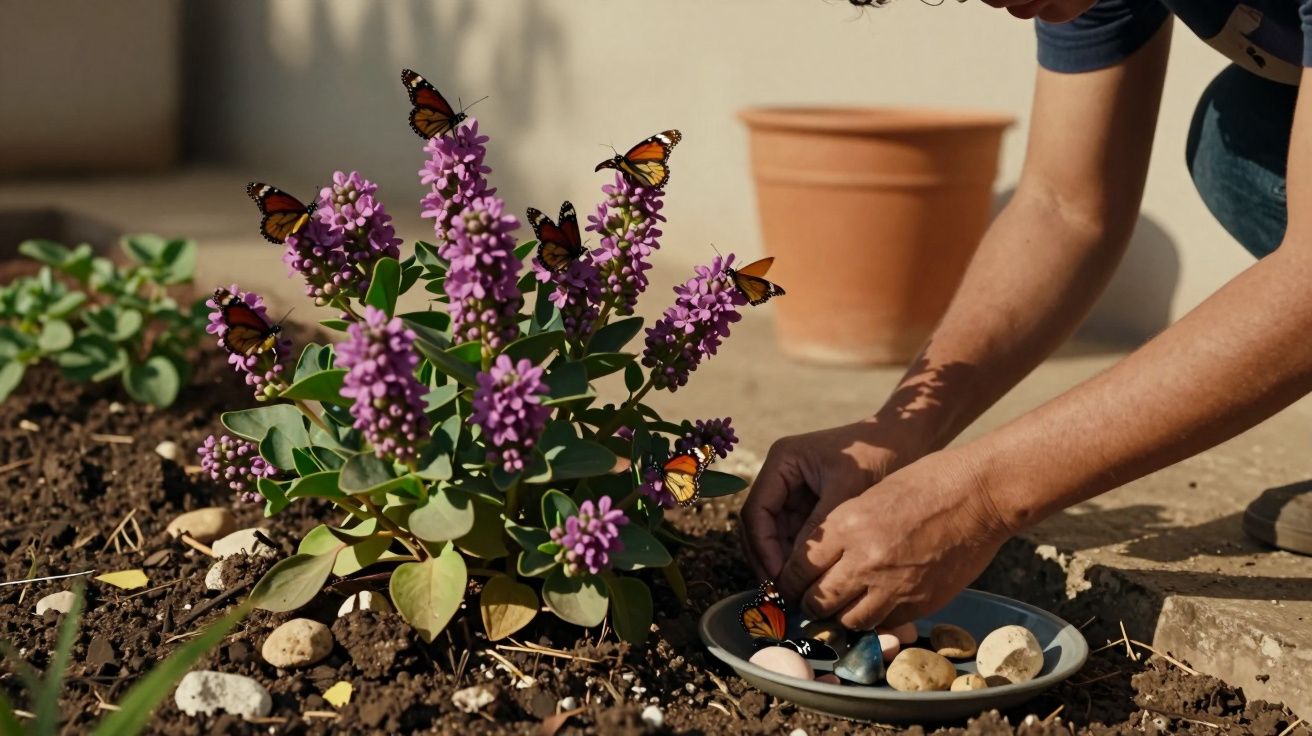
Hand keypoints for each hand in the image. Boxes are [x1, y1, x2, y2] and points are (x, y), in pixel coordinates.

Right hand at [741, 420, 912, 580]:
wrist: (907, 440)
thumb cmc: (878, 455)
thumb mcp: (847, 489)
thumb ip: (819, 526)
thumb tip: (796, 569)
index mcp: (781, 462)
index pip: (756, 511)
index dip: (763, 548)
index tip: (779, 578)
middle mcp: (780, 477)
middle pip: (759, 528)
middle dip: (768, 561)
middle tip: (782, 595)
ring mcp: (793, 493)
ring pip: (774, 538)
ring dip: (782, 565)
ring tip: (796, 594)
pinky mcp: (809, 507)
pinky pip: (795, 539)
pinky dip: (799, 561)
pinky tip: (811, 582)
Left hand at [776, 448, 1011, 629]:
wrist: (980, 495)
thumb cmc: (927, 484)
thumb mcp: (870, 497)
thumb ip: (843, 531)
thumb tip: (823, 562)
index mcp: (846, 526)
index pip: (798, 568)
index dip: (789, 582)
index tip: (790, 585)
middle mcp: (864, 560)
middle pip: (817, 600)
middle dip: (810, 604)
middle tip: (810, 602)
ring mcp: (893, 586)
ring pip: (848, 620)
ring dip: (842, 616)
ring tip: (844, 606)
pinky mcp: (920, 603)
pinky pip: (884, 624)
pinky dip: (876, 620)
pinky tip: (877, 606)